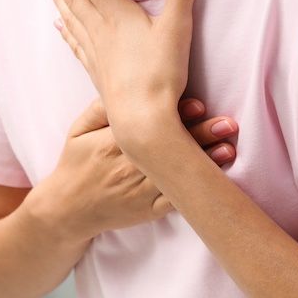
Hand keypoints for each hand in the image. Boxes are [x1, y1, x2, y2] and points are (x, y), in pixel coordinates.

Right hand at [35, 96, 237, 241]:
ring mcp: (140, 191)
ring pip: (176, 175)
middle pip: (169, 148)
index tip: (198, 104)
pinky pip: (175, 201)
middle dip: (201, 134)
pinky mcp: (149, 210)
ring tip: (228, 148)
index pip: (147, 125)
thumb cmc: (75, 164)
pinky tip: (214, 180)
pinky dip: (195, 191)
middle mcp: (128, 167)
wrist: (68, 209)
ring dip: (205, 161)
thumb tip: (121, 87)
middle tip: (228, 123)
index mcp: (112, 143)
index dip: (174, 115)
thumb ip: (98, 109)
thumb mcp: (78, 131)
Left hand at [42, 0, 203, 127]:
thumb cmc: (160, 73)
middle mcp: (101, 31)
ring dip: (60, 1)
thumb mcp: (177, 26)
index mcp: (118, 16)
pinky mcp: (97, 73)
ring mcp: (96, 53)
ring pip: (73, 20)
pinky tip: (60, 27)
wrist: (142, 119)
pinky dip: (67, 32)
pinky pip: (76, 45)